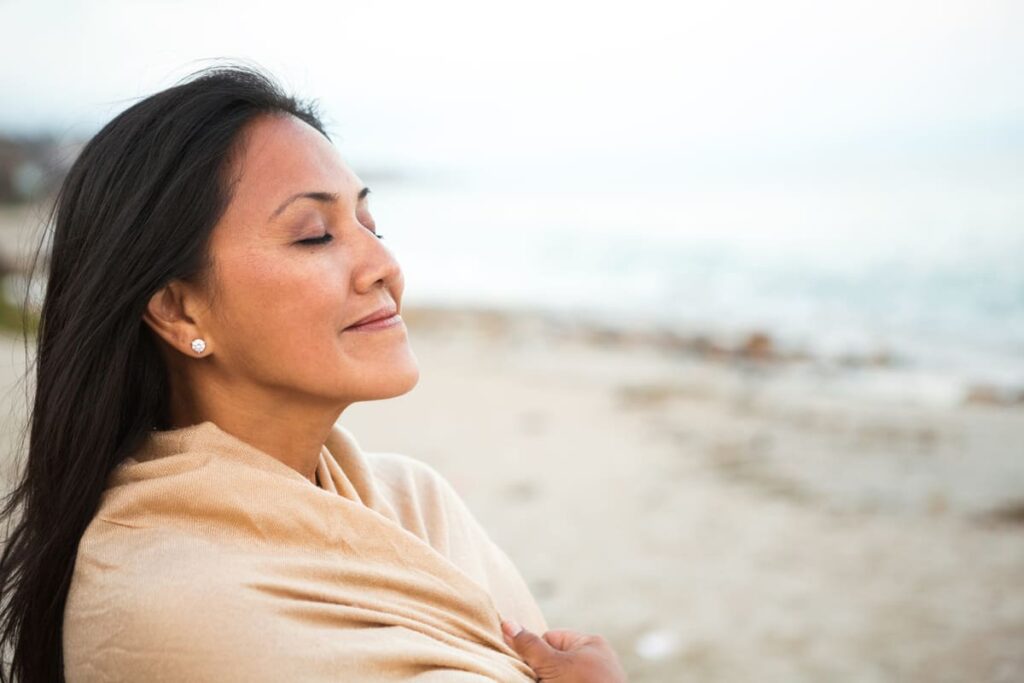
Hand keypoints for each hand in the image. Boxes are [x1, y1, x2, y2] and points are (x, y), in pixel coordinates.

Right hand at [501, 618, 627, 681]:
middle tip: (540, 681)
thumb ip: (530, 646)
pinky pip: (571, 682)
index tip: (534, 670)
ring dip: (548, 681)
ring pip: (559, 677)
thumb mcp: (552, 665)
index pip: (550, 638)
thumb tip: (507, 623)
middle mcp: (597, 659)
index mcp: (591, 643)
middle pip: (555, 661)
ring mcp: (597, 679)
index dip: (537, 654)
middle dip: (543, 672)